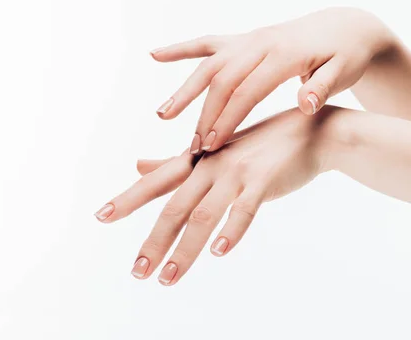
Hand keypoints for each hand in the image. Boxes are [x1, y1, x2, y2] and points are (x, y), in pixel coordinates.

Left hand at [96, 107, 339, 284]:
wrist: (310, 131)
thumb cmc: (263, 143)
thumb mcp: (216, 150)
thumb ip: (177, 163)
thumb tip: (138, 165)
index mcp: (199, 159)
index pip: (156, 183)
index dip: (128, 199)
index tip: (101, 216)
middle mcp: (212, 165)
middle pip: (174, 207)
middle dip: (154, 241)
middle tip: (137, 272)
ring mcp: (237, 174)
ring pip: (203, 216)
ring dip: (184, 250)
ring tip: (168, 279)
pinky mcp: (263, 182)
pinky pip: (244, 211)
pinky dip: (231, 232)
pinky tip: (219, 253)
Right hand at [151, 7, 393, 153]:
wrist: (346, 26)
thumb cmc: (346, 55)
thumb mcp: (344, 72)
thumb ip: (323, 88)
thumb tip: (305, 104)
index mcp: (284, 55)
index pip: (248, 91)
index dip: (228, 120)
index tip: (211, 148)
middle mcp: (261, 43)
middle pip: (223, 80)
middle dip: (205, 116)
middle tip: (192, 148)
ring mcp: (250, 39)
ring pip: (209, 64)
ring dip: (186, 90)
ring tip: (163, 114)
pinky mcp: (245, 39)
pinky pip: (208, 43)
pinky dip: (182, 49)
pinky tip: (155, 55)